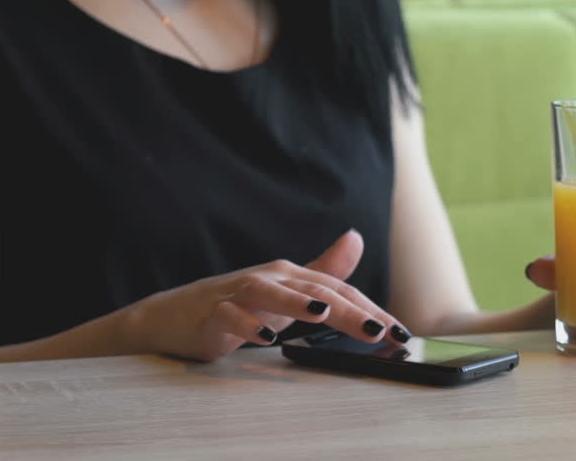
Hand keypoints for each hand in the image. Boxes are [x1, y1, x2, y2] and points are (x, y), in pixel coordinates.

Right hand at [123, 230, 411, 360]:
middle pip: (314, 291)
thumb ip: (323, 271)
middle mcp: (270, 278)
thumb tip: (356, 238)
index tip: (399, 333)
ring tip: (322, 313)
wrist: (176, 316)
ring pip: (271, 293)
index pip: (340, 292)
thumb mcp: (288, 291)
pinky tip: (263, 337)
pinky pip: (230, 316)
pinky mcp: (212, 313)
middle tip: (379, 331)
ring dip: (297, 302)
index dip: (371, 311)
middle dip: (350, 311)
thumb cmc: (240, 304)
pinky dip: (246, 325)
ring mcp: (239, 294)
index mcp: (292, 276)